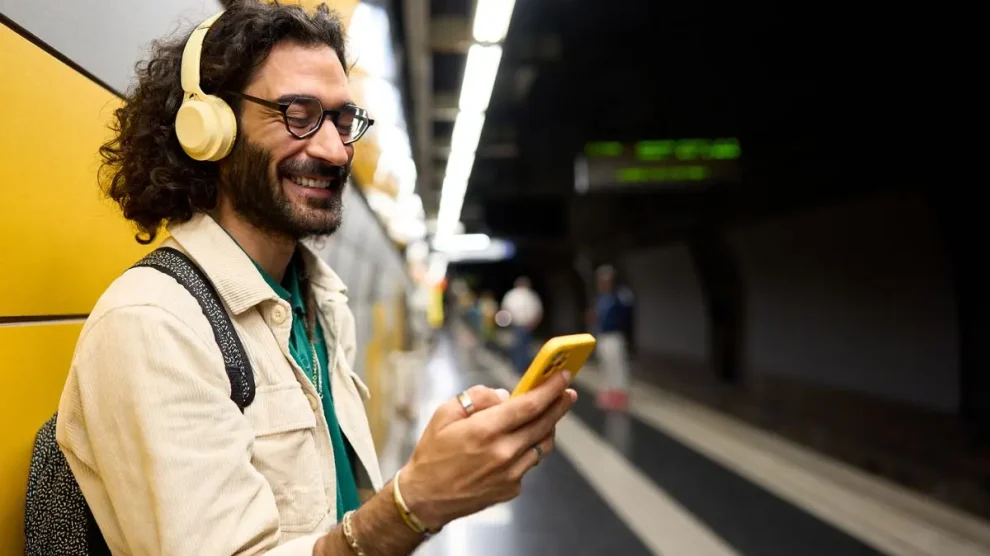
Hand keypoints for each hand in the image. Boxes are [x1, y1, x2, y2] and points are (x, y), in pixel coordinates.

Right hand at [398, 372, 576, 529]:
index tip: (563, 376)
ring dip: (547, 428)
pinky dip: (528, 449)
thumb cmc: (432, 453)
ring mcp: (510, 473)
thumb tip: (505, 395)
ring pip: (542, 445)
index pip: (529, 405)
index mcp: (485, 430)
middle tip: (568, 393)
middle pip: (544, 424)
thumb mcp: (444, 414)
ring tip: (547, 415)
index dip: (550, 389)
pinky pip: (529, 463)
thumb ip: (477, 398)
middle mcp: (503, 452)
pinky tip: (518, 443)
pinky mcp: (512, 488)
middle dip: (559, 405)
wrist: (425, 498)